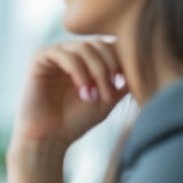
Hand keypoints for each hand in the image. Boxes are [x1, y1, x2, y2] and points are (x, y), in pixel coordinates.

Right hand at [7, 40, 128, 182]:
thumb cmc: (76, 122)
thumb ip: (122, 81)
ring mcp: (54, 54)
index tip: (123, 84)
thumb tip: (143, 63)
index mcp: (85, 60)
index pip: (108, 46)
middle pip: (98, 44)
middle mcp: (69, 53)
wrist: (48, 139)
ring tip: (95, 96)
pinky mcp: (39, 59)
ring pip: (83, 48)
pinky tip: (82, 90)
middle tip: (110, 93)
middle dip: (108, 67)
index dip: (119, 61)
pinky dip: (78, 71)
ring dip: (95, 71)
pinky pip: (63, 54)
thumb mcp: (107, 99)